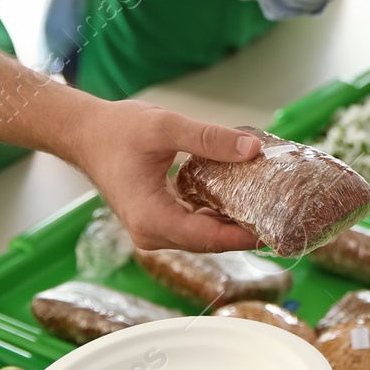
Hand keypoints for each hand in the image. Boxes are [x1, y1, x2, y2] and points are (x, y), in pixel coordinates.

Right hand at [67, 99, 261, 250]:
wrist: (86, 134)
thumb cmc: (117, 131)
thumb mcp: (166, 127)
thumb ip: (209, 138)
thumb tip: (252, 149)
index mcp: (150, 217)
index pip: (207, 238)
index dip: (243, 236)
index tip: (276, 229)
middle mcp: (151, 233)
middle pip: (209, 242)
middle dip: (245, 231)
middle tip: (284, 216)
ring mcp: (154, 230)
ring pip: (204, 236)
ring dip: (233, 223)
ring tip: (271, 208)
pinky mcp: (159, 221)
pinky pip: (195, 225)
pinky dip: (218, 215)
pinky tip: (243, 199)